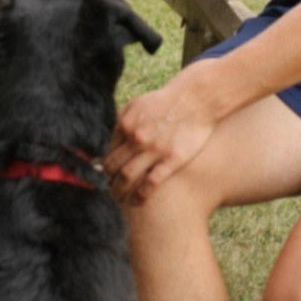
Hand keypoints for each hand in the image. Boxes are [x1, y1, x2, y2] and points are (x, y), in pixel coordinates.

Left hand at [104, 62, 220, 202]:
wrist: (195, 99)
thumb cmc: (166, 101)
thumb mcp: (138, 104)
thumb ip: (122, 119)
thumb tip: (110, 136)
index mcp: (126, 124)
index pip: (109, 150)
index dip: (105, 164)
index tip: (105, 174)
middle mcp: (137, 138)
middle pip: (113, 166)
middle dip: (107, 180)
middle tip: (107, 189)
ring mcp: (154, 150)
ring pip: (127, 177)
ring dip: (118, 191)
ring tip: (117, 198)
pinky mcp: (172, 159)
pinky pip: (151, 183)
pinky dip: (141, 194)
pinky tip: (137, 201)